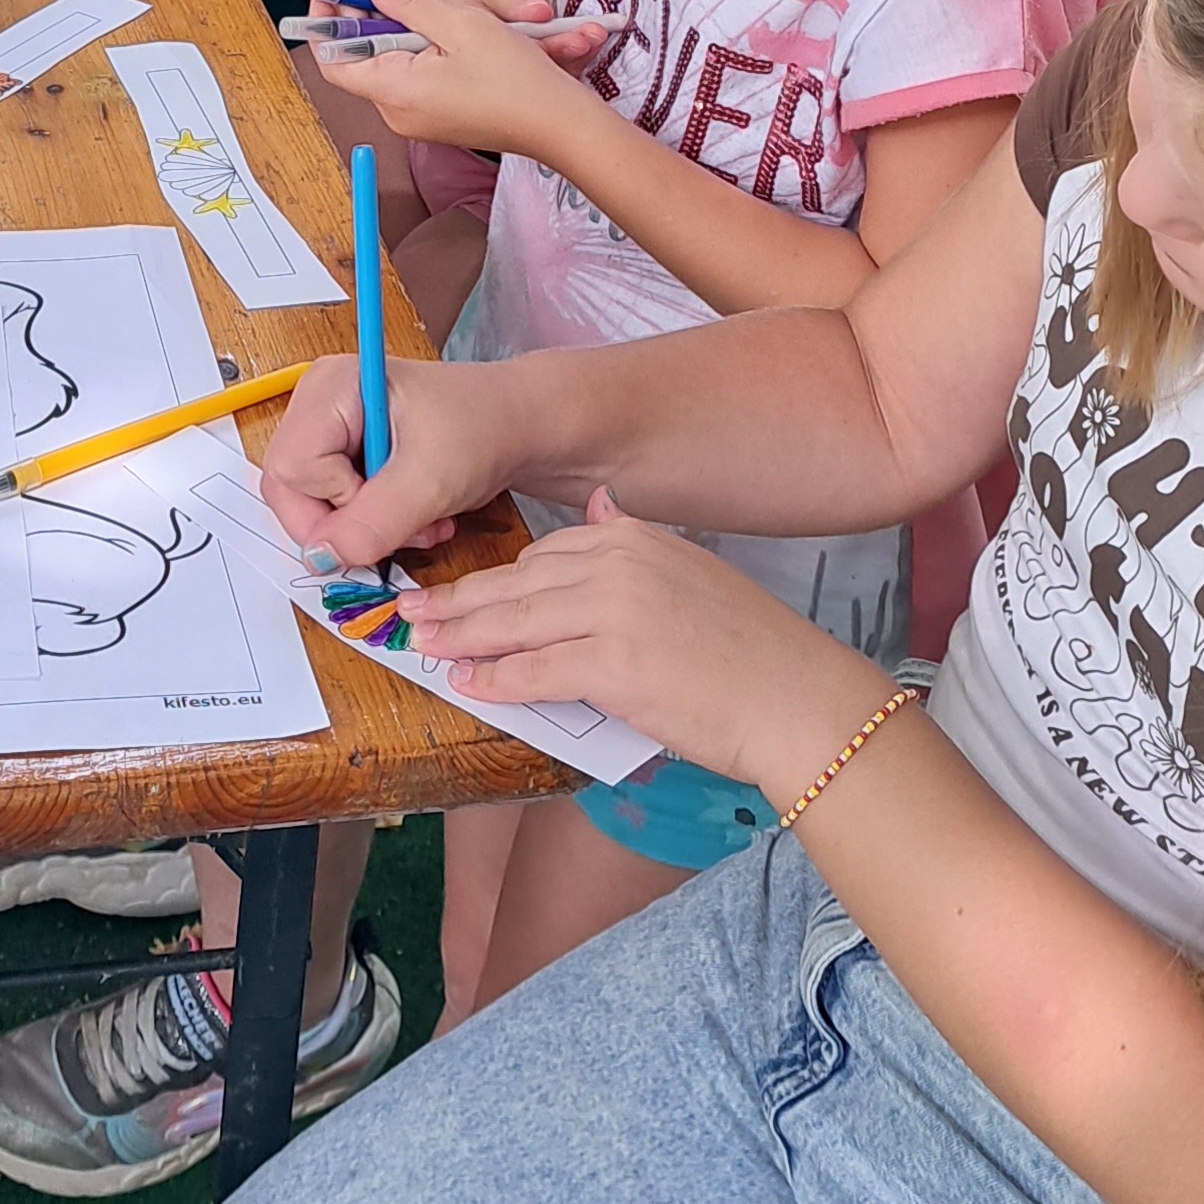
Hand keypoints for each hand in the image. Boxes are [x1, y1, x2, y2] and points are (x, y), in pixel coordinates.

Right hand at [257, 345, 519, 569]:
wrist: (518, 424)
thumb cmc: (483, 428)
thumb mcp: (430, 481)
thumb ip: (372, 522)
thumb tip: (319, 558)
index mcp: (331, 386)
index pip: (290, 470)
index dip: (334, 505)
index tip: (388, 507)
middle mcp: (320, 402)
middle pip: (292, 490)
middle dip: (349, 524)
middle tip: (403, 528)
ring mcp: (330, 427)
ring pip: (315, 505)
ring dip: (368, 529)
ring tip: (421, 521)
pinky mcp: (345, 452)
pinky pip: (335, 507)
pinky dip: (374, 524)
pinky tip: (415, 513)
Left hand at [308, 0, 605, 160]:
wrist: (558, 124)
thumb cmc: (515, 77)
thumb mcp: (460, 25)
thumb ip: (409, 4)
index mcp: (395, 91)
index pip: (334, 60)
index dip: (325, 21)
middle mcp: (398, 112)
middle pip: (359, 58)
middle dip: (356, 12)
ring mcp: (418, 117)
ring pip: (385, 64)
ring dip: (383, 23)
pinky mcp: (437, 116)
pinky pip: (409, 75)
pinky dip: (406, 44)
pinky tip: (416, 16)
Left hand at [405, 491, 807, 769]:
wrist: (793, 697)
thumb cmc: (747, 648)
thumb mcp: (689, 569)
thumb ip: (633, 542)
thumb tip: (595, 506)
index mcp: (633, 536)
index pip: (544, 553)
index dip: (496, 578)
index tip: (458, 590)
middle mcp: (618, 563)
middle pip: (516, 582)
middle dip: (458, 600)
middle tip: (410, 612)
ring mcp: (613, 612)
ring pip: (514, 623)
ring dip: (461, 636)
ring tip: (423, 646)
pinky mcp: (613, 665)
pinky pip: (535, 671)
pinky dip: (495, 679)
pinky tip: (468, 683)